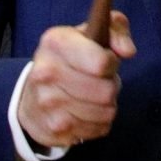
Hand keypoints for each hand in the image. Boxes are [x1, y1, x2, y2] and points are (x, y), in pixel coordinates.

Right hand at [20, 14, 134, 149]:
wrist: (32, 94)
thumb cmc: (71, 58)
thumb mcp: (92, 32)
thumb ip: (117, 31)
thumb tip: (128, 51)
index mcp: (56, 42)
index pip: (101, 63)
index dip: (112, 63)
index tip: (106, 59)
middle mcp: (46, 73)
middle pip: (106, 91)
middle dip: (111, 86)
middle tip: (100, 81)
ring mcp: (47, 103)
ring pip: (105, 112)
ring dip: (107, 105)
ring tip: (93, 96)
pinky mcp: (53, 128)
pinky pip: (98, 129)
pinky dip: (99, 122)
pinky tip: (87, 112)